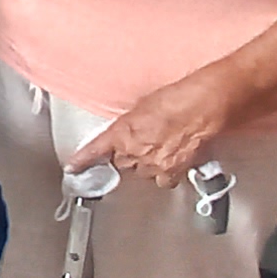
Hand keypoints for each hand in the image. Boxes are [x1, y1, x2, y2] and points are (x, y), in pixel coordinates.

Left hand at [68, 69, 238, 187]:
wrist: (203, 107)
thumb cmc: (176, 98)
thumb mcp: (142, 106)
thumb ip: (130, 124)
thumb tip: (131, 130)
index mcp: (121, 133)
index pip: (95, 150)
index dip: (83, 161)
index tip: (73, 168)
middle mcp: (133, 152)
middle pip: (122, 163)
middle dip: (129, 156)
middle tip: (144, 144)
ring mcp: (152, 165)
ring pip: (143, 173)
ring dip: (149, 164)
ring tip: (164, 148)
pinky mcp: (172, 173)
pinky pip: (164, 179)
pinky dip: (168, 173)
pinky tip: (174, 160)